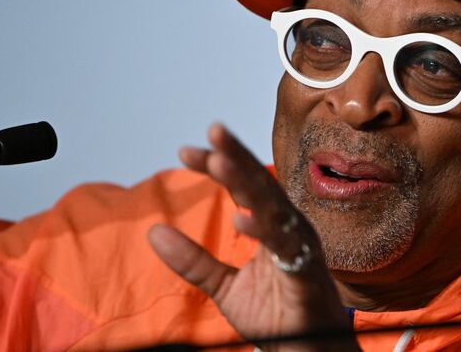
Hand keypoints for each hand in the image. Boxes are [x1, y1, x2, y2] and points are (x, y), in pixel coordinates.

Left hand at [148, 123, 359, 351]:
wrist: (307, 351)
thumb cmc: (275, 314)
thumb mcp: (224, 286)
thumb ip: (193, 260)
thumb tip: (152, 232)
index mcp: (269, 225)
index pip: (241, 185)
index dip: (216, 164)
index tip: (184, 151)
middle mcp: (287, 226)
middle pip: (259, 183)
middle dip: (236, 155)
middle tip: (213, 131)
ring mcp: (298, 246)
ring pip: (273, 205)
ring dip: (246, 182)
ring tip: (219, 163)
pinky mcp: (305, 271)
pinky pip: (285, 246)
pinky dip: (265, 231)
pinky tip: (241, 218)